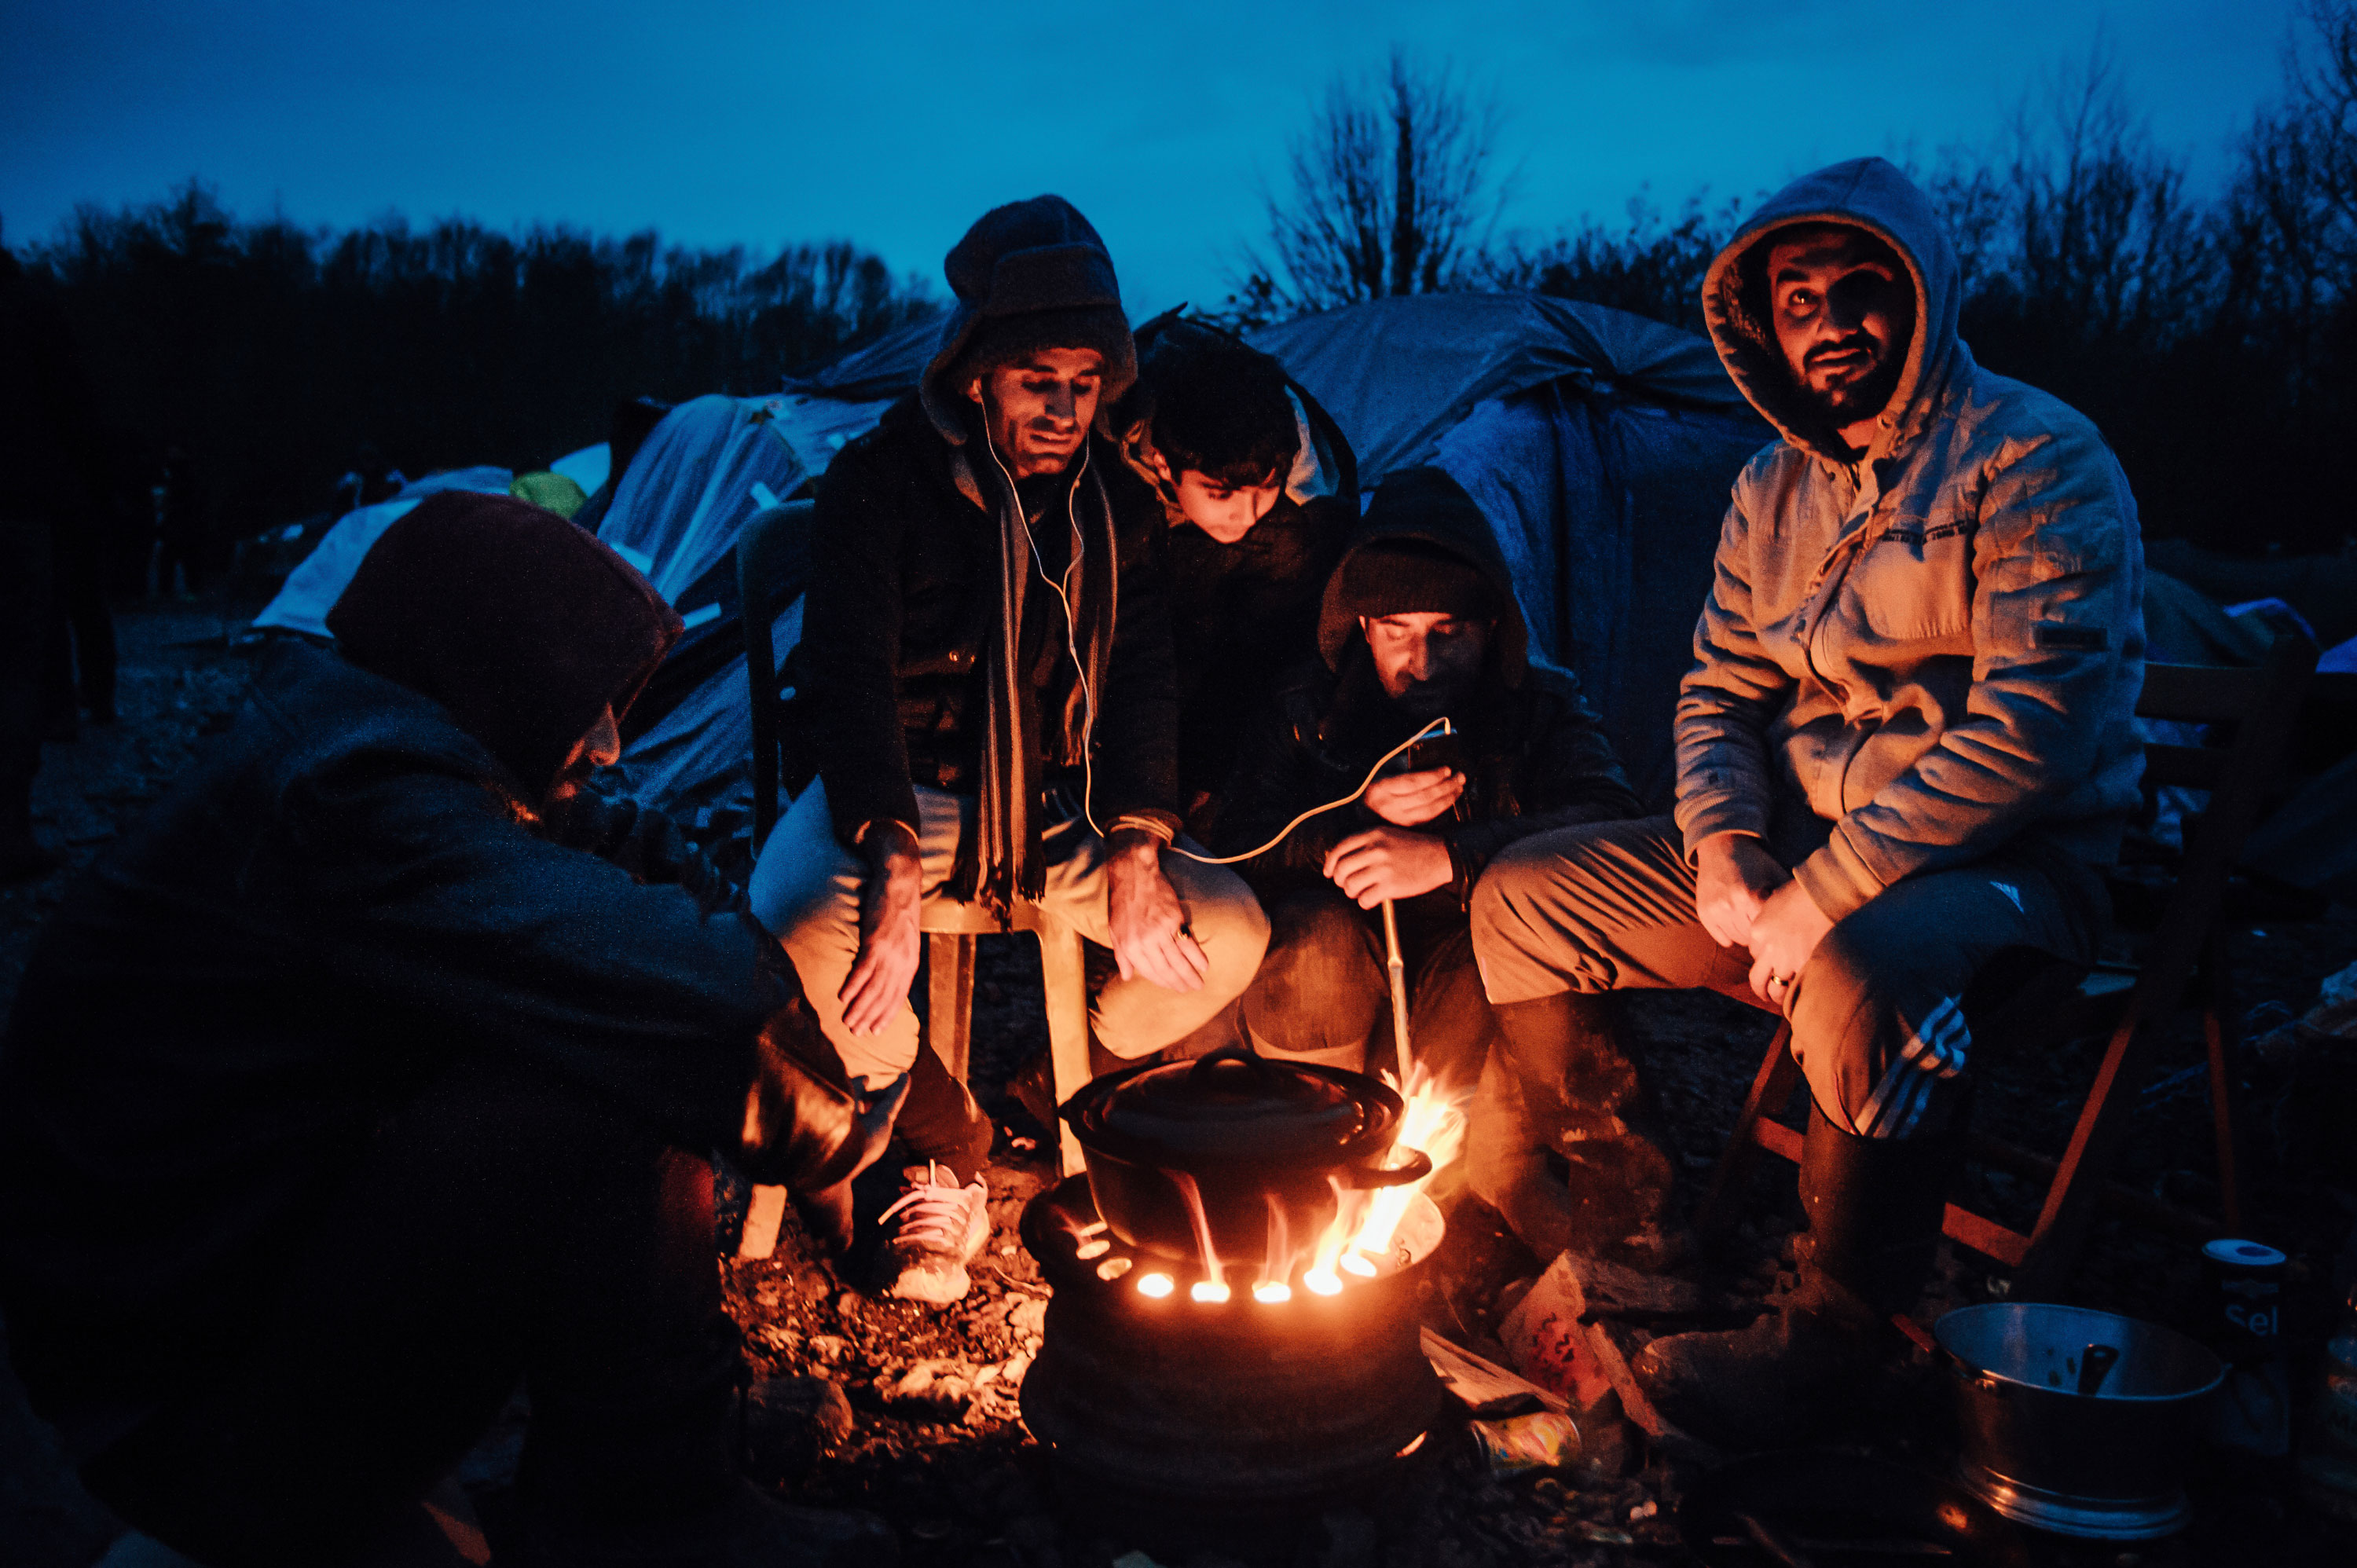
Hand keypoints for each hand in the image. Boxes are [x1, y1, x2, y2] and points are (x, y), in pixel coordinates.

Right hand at [839, 824, 920, 1034]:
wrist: (900, 881)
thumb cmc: (898, 908)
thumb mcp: (904, 937)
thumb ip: (897, 957)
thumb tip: (886, 974)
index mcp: (910, 962)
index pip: (898, 997)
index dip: (887, 1015)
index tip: (876, 1031)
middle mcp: (902, 962)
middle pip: (885, 998)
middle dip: (871, 1018)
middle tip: (856, 1034)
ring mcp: (890, 953)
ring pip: (873, 989)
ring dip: (859, 1008)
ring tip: (846, 1022)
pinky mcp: (876, 942)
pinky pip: (862, 970)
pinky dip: (852, 986)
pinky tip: (842, 998)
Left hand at [1107, 830, 1208, 991]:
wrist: (1134, 876)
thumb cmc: (1122, 903)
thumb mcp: (1115, 931)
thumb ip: (1121, 956)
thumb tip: (1126, 976)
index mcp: (1129, 947)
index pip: (1149, 972)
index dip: (1162, 982)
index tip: (1172, 987)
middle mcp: (1145, 943)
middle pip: (1166, 970)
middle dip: (1179, 983)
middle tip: (1189, 989)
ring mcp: (1161, 932)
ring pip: (1178, 961)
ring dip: (1190, 975)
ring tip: (1198, 984)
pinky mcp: (1174, 921)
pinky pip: (1188, 944)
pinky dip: (1198, 957)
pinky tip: (1204, 966)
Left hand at [1323, 827, 1454, 907]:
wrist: (1440, 856)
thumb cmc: (1413, 847)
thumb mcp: (1388, 834)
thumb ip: (1365, 842)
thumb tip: (1340, 859)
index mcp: (1373, 834)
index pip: (1340, 849)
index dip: (1330, 863)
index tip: (1329, 872)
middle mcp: (1375, 850)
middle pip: (1341, 870)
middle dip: (1340, 881)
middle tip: (1347, 885)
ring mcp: (1383, 868)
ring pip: (1350, 886)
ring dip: (1353, 893)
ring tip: (1362, 891)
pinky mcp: (1391, 886)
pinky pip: (1365, 900)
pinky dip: (1365, 902)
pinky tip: (1373, 898)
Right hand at [1363, 765, 1464, 826]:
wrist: (1358, 809)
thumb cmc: (1374, 783)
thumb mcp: (1385, 769)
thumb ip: (1405, 765)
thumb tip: (1432, 760)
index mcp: (1381, 788)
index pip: (1413, 782)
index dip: (1433, 776)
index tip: (1447, 769)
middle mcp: (1387, 806)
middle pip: (1424, 797)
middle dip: (1446, 786)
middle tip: (1460, 777)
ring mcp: (1395, 821)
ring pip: (1428, 811)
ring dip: (1448, 798)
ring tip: (1459, 787)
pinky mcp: (1402, 829)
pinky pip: (1426, 819)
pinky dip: (1441, 809)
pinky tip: (1449, 800)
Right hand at [1695, 831, 1785, 948]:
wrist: (1722, 846)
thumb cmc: (1754, 862)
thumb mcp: (1776, 874)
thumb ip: (1789, 898)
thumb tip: (1803, 921)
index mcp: (1752, 897)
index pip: (1768, 930)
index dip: (1774, 929)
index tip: (1777, 925)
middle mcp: (1731, 906)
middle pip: (1753, 937)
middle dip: (1760, 933)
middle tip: (1765, 924)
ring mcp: (1715, 910)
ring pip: (1737, 939)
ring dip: (1746, 935)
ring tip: (1751, 922)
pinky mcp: (1704, 912)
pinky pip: (1721, 938)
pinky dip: (1730, 936)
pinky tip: (1737, 924)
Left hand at [1746, 879, 1835, 1008]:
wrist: (1825, 893)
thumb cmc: (1804, 891)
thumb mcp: (1776, 901)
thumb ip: (1770, 918)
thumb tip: (1773, 926)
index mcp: (1758, 930)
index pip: (1754, 953)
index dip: (1762, 958)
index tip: (1770, 961)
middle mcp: (1769, 948)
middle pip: (1757, 977)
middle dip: (1760, 989)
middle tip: (1764, 994)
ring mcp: (1788, 959)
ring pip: (1776, 988)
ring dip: (1778, 996)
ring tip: (1782, 1000)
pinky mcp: (1807, 964)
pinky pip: (1799, 985)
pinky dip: (1799, 991)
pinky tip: (1803, 994)